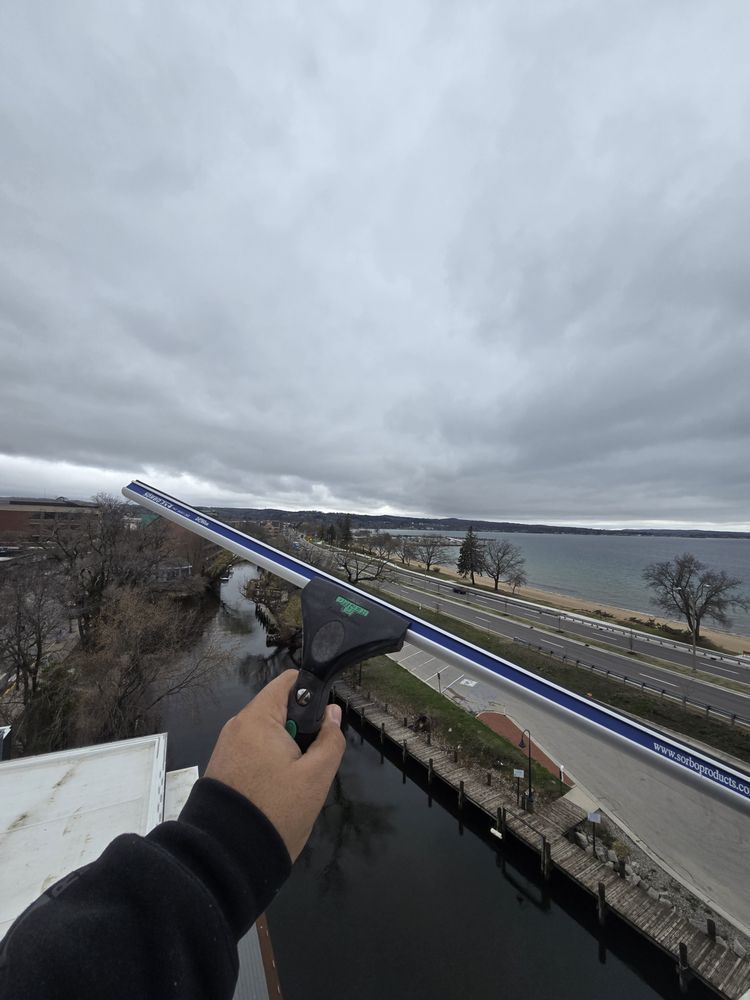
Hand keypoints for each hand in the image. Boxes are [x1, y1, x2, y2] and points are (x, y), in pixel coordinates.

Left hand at [205, 669, 344, 860]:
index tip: (326, 718)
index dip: (312, 691)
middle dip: (301, 728)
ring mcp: (227, 748)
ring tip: (297, 780)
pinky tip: (279, 790)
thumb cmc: (276, 810)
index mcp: (257, 718)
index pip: (287, 682)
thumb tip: (331, 712)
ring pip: (267, 734)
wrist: (229, 857)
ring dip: (287, 749)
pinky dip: (270, 762)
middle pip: (278, 709)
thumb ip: (330, 738)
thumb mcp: (316, 776)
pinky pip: (254, 752)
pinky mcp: (223, 768)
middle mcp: (237, 726)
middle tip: (313, 760)